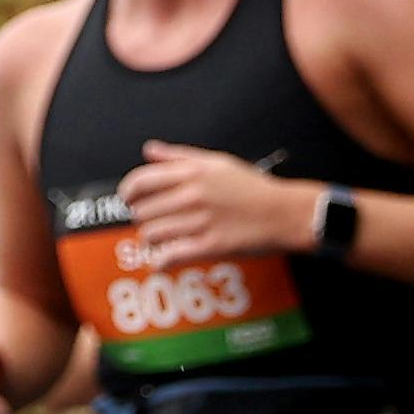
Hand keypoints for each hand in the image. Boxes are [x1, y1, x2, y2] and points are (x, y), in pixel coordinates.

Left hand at [119, 142, 313, 265]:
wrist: (285, 213)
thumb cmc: (253, 187)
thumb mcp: (217, 162)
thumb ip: (179, 155)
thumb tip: (150, 151)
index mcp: (192, 173)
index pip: (141, 181)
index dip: (127, 191)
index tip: (127, 199)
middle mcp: (192, 195)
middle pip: (143, 210)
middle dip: (142, 217)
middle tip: (151, 220)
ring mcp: (201, 222)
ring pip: (153, 234)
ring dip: (151, 239)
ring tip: (159, 240)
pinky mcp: (211, 246)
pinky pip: (172, 256)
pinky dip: (161, 262)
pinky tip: (161, 262)